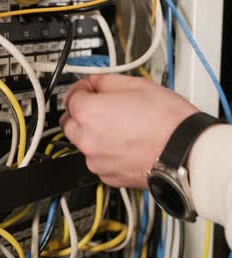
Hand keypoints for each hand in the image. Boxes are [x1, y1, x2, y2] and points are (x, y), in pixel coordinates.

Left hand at [60, 74, 197, 187]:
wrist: (187, 153)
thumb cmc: (168, 121)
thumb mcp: (136, 85)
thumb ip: (105, 81)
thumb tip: (94, 82)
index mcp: (89, 114)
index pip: (70, 98)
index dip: (81, 90)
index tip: (89, 89)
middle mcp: (87, 140)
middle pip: (69, 123)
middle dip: (81, 113)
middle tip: (100, 107)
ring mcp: (96, 161)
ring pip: (83, 143)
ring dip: (92, 134)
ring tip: (119, 127)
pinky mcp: (107, 176)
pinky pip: (98, 160)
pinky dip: (105, 152)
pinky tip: (125, 144)